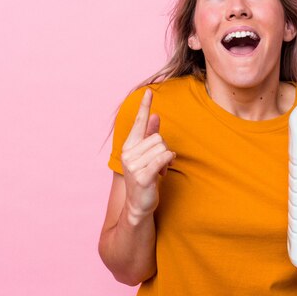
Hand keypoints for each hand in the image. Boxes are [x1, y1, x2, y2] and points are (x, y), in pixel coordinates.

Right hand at [121, 89, 174, 222]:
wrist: (139, 204)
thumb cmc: (145, 176)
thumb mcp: (148, 155)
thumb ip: (150, 135)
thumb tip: (155, 115)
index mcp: (129, 146)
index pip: (138, 123)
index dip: (145, 107)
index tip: (149, 91)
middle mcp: (128, 154)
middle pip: (158, 138)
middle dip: (164, 150)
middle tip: (160, 163)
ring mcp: (133, 165)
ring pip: (162, 149)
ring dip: (166, 160)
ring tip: (160, 170)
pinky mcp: (142, 176)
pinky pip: (162, 159)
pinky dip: (168, 163)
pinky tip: (164, 172)